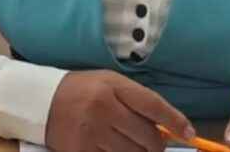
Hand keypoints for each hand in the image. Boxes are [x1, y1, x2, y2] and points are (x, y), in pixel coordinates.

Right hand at [45, 69, 195, 151]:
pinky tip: (115, 150)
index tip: (189, 133)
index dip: (175, 121)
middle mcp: (104, 109)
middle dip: (157, 144)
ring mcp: (92, 133)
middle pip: (148, 137)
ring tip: (132, 145)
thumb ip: (137, 100)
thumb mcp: (109, 83)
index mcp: (113, 87)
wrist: (40, 100)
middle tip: (153, 143)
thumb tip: (168, 126)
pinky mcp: (81, 151)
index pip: (153, 106)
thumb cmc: (82, 90)